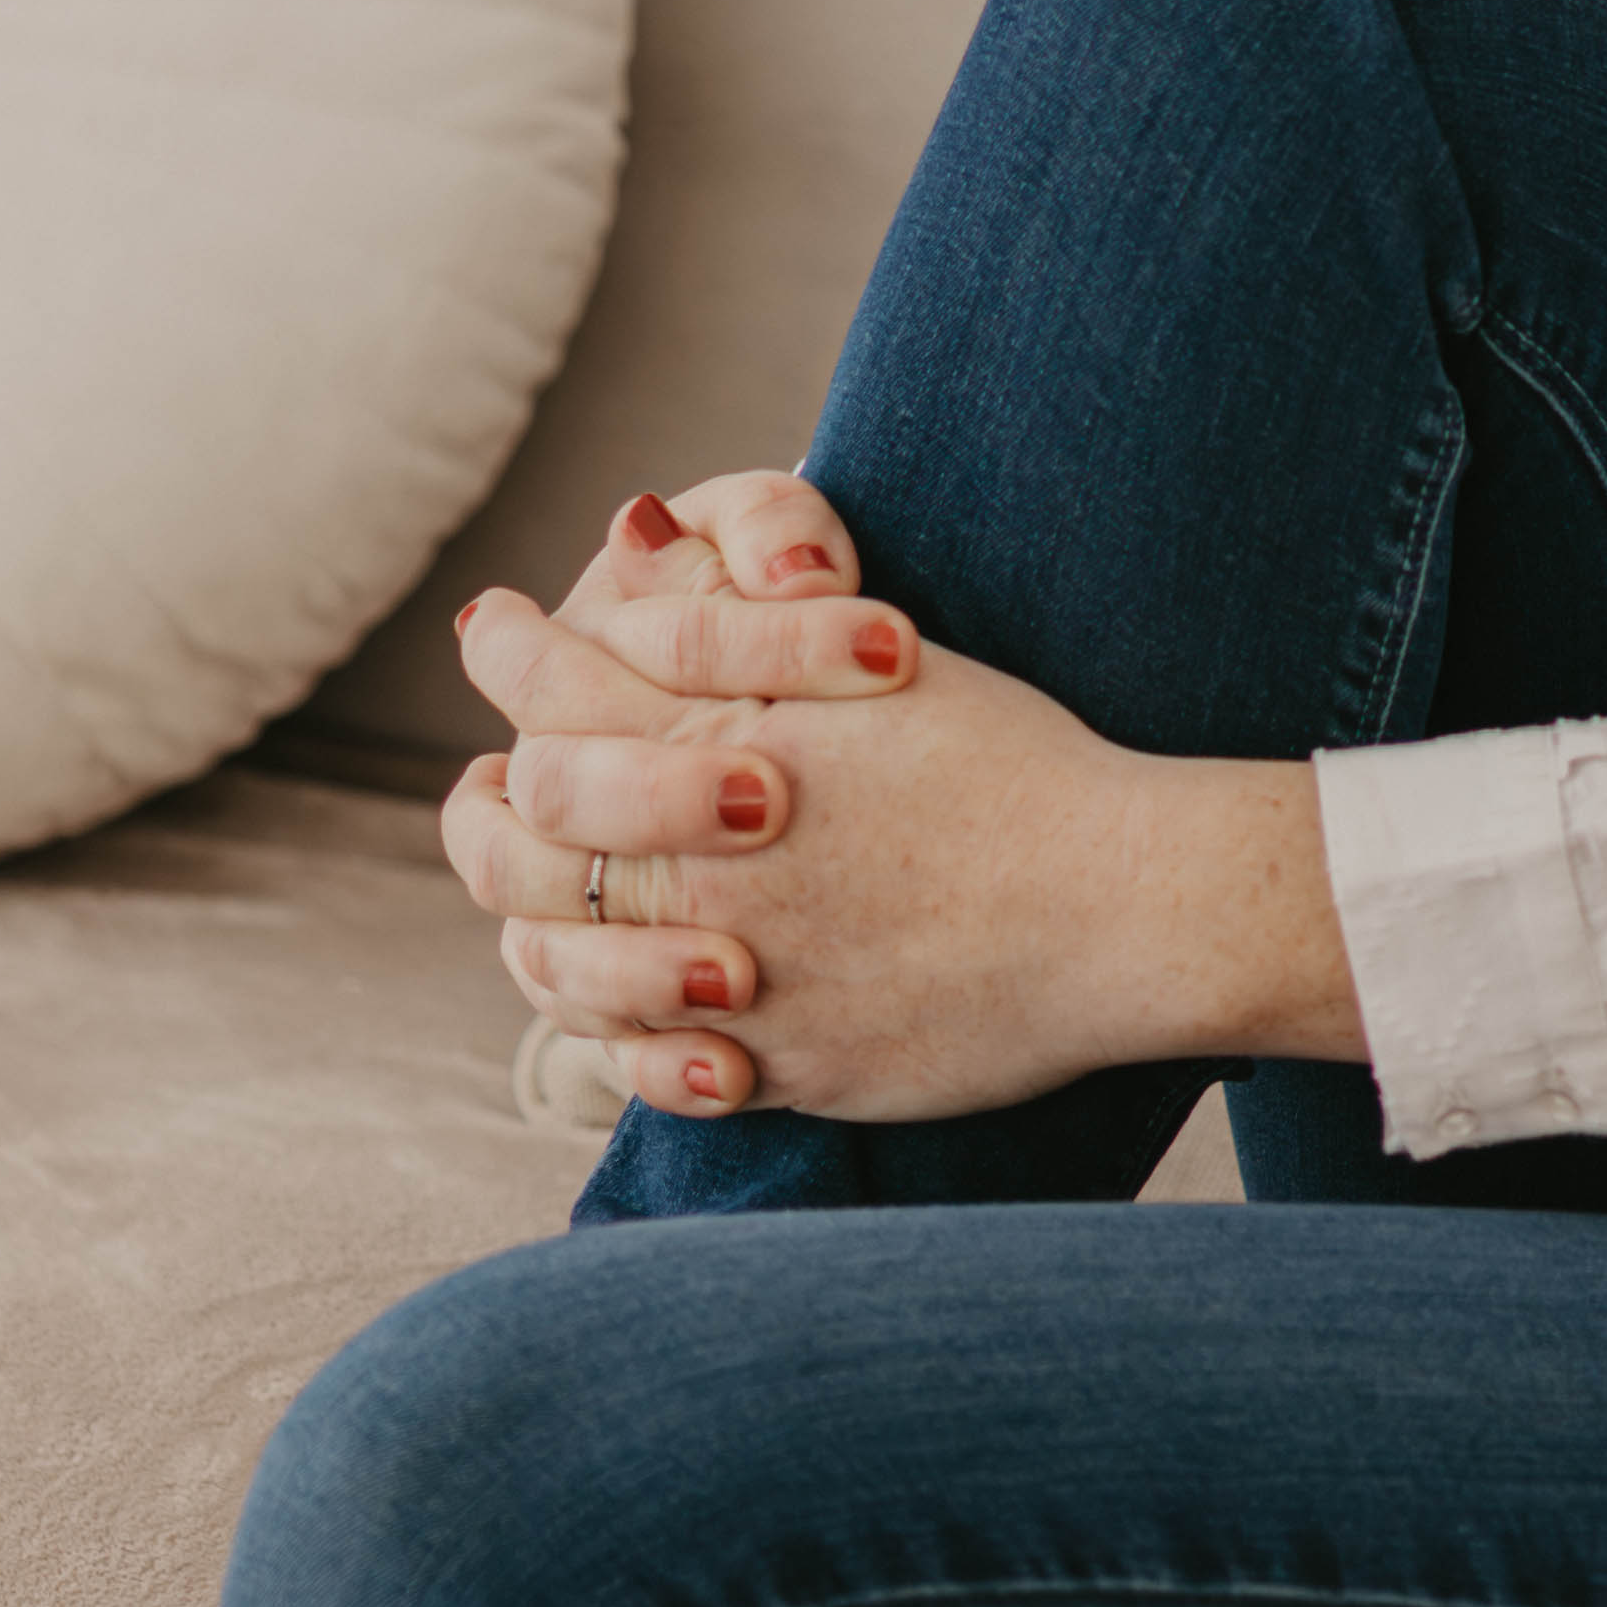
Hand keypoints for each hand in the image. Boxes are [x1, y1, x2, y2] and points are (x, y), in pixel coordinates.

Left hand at [439, 492, 1355, 1126]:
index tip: (496, 627)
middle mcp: (697, 864)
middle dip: (485, 804)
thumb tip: (627, 537)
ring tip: (541, 909)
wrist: (1121, 905)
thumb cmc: (1013, 768)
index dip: (512, 652)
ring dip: (536, 933)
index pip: (554, 691)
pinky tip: (637, 1012)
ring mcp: (731, 975)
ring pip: (559, 968)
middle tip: (485, 788)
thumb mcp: (871, 664)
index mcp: (719, 743)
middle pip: (519, 839)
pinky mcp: (777, 1064)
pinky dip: (621, 1041)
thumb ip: (726, 624)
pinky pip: (646, 1070)